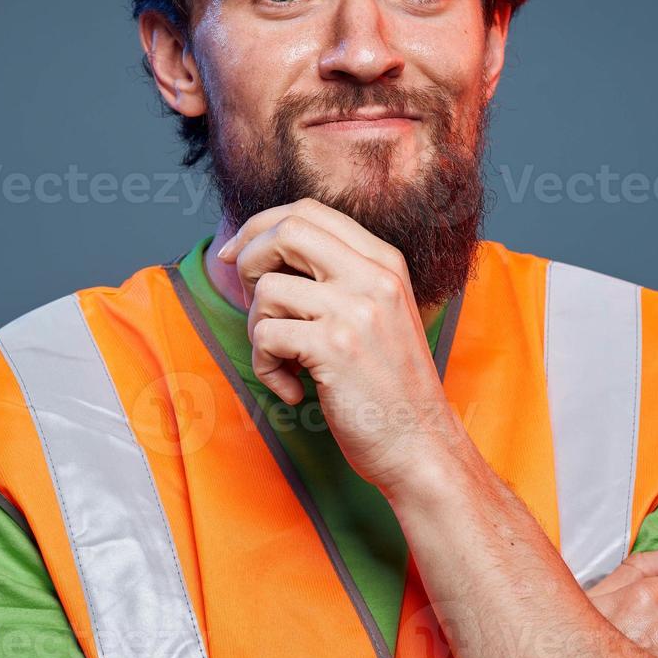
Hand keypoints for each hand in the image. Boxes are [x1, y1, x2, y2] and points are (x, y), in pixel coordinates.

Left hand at [216, 198, 459, 491]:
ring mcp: (356, 309)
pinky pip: (266, 337)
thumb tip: (260, 251)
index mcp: (384, 262)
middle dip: (249, 260)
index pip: (309, 211)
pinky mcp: (335, 347)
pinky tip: (294, 390)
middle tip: (250, 301)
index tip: (236, 253)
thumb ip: (336, 278)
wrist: (421, 446)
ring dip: (258, 330)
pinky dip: (266, 368)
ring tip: (285, 362)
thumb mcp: (377, 314)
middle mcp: (374, 276)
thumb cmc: (388, 388)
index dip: (261, 226)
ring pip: (267, 289)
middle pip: (286, 230)